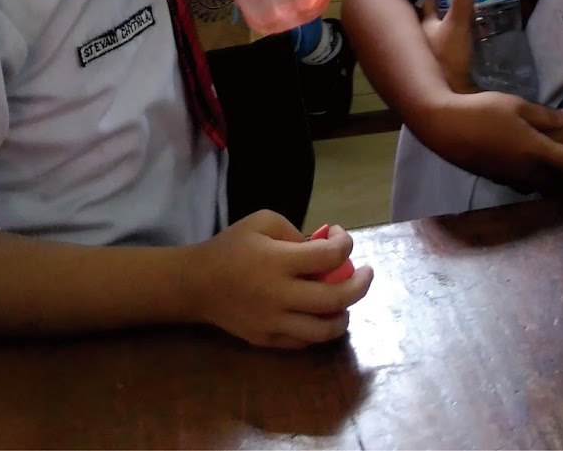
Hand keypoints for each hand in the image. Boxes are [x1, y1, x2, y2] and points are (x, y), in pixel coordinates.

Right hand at [183, 210, 373, 348]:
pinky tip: (322, 314)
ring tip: (346, 300)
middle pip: (337, 298)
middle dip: (361, 283)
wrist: (196, 284)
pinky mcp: (267, 340)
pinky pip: (305, 341)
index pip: (330, 256)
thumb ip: (296, 231)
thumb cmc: (232, 247)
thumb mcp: (263, 221)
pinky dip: (321, 329)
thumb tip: (325, 248)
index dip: (345, 243)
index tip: (339, 235)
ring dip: (345, 314)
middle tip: (366, 272)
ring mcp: (273, 323)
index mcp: (278, 262)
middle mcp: (279, 295)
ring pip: (325, 329)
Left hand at [421, 0, 478, 92]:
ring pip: (445, 32)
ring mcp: (434, 53)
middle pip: (438, 16)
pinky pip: (454, 47)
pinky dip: (463, 41)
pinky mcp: (445, 67)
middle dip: (450, 7)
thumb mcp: (458, 24)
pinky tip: (478, 40)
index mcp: (423, 24)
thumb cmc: (448, 59)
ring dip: (456, 25)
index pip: (431, 0)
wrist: (449, 99)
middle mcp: (424, 37)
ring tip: (479, 14)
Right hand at [424, 89, 562, 193]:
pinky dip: (536, 178)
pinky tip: (534, 166)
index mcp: (536, 149)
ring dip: (555, 180)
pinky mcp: (498, 179)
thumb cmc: (483, 110)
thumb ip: (546, 116)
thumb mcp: (517, 105)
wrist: (444, 127)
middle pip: (560, 180)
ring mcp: (511, 177)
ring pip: (541, 183)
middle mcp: (527, 169)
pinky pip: (524, 182)